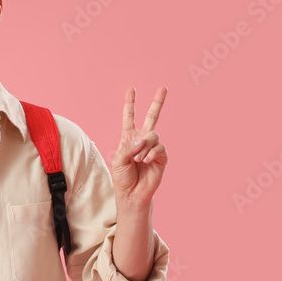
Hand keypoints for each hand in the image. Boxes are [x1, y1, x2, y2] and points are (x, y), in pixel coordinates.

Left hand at [111, 86, 167, 206]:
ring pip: (153, 135)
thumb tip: (142, 138)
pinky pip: (159, 147)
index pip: (129, 117)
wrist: (132, 193)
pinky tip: (145, 161)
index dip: (130, 103)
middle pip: (151, 117)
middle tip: (163, 87)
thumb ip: (128, 147)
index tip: (131, 89)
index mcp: (128, 137)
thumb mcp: (119, 160)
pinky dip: (151, 153)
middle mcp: (142, 139)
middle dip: (157, 102)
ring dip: (144, 147)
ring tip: (138, 160)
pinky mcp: (162, 156)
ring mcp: (153, 147)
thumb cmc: (122, 177)